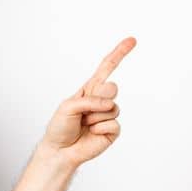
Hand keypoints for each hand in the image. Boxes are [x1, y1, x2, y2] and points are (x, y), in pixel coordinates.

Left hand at [40, 36, 134, 166]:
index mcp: (89, 90)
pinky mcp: (113, 130)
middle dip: (98, 97)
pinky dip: (99, 129)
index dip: (119, 54)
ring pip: (111, 108)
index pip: (106, 69)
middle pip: (111, 88)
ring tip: (84, 124)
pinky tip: (92, 133)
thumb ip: (88, 100)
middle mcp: (101, 100)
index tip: (132, 40)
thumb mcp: (67, 107)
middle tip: (85, 110)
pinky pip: (113, 124)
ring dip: (94, 117)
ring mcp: (108, 115)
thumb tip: (109, 103)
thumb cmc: (60, 127)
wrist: (60, 150)